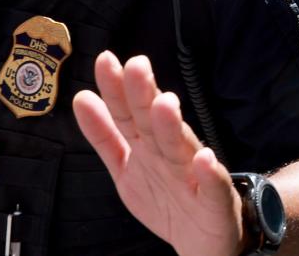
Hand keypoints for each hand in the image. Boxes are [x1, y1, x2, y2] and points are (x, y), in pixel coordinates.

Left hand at [73, 51, 243, 255]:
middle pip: (154, 124)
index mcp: (148, 148)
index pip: (128, 115)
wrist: (204, 241)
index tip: (105, 61)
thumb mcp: (127, 168)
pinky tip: (204, 159)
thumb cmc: (168, 200)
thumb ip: (105, 135)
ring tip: (164, 104)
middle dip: (144, 96)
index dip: (116, 91)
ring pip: (181, 149)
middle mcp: (171, 155)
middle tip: (137, 66)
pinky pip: (213, 186)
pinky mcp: (216, 200)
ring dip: (172, 128)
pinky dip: (209, 173)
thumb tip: (82, 97)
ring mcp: (194, 176)